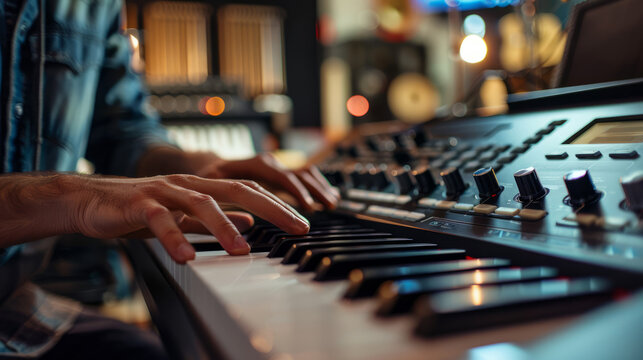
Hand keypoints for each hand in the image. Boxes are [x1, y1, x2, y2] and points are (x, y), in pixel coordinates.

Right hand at [0, 174, 309, 263]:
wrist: (91, 200)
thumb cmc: (140, 208)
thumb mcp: (185, 214)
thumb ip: (216, 217)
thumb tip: (251, 224)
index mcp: (203, 185)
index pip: (249, 191)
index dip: (279, 204)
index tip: (304, 223)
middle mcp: (189, 183)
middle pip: (238, 189)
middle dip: (272, 208)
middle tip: (296, 228)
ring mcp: (165, 190)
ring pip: (201, 203)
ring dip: (224, 227)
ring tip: (242, 251)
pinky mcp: (139, 204)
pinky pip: (159, 220)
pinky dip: (175, 237)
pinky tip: (186, 257)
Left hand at [189, 152, 339, 210]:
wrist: (207, 166)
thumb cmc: (206, 178)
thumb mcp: (209, 188)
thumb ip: (223, 203)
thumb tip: (242, 223)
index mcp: (253, 164)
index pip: (281, 176)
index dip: (297, 191)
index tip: (309, 207)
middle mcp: (269, 163)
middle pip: (299, 173)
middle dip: (316, 190)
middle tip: (329, 207)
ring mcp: (276, 167)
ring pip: (305, 172)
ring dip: (320, 186)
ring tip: (333, 202)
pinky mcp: (280, 174)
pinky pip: (304, 177)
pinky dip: (318, 186)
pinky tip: (330, 197)